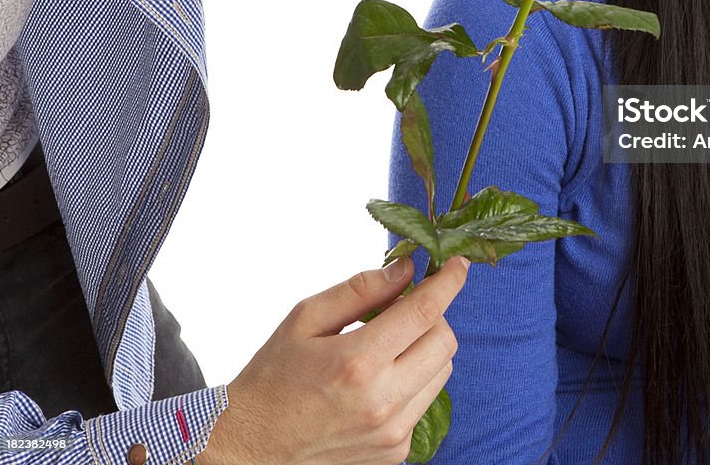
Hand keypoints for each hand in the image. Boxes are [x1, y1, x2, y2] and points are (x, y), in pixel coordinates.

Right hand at [197, 256, 468, 464]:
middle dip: (434, 314)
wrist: (250, 448)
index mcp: (358, 362)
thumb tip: (406, 269)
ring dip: (426, 348)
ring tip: (388, 345)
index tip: (459, 263)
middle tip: (404, 307)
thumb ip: (361, 289)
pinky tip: (379, 380)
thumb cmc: (274, 375)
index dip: (448, 281)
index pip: (425, 311)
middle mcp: (382, 402)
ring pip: (442, 372)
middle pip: (444, 341)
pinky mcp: (395, 454)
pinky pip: (424, 402)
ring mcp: (392, 434)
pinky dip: (414, 381)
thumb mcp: (305, 318)